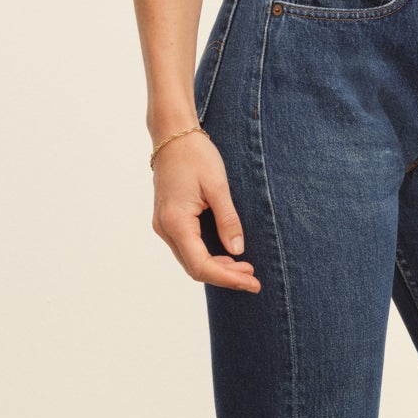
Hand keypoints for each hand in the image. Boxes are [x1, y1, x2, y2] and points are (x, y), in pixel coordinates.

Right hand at [151, 131, 261, 291]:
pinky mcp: (168, 221)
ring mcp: (164, 225)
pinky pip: (187, 248)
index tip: (252, 282)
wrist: (172, 135)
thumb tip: (237, 251)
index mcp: (176, 221)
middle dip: (225, 276)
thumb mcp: (218, 186)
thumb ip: (228, 220)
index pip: (201, 265)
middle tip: (253, 278)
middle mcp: (165, 228)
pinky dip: (207, 256)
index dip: (227, 278)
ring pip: (190, 260)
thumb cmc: (195, 155)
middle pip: (194, 268)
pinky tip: (227, 255)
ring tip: (245, 268)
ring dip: (217, 268)